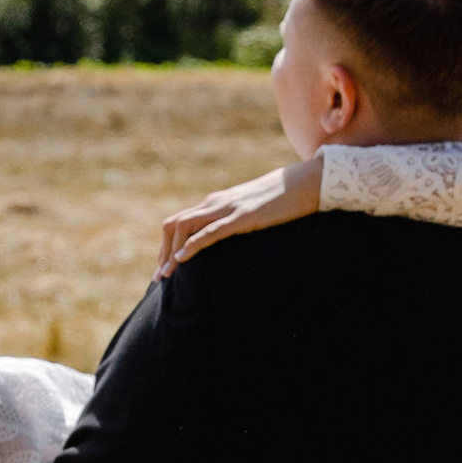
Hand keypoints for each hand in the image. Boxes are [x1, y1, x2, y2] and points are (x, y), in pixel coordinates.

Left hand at [156, 156, 322, 274]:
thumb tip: (224, 240)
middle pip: (174, 225)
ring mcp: (226, 209)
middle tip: (160, 277)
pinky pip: (210, 232)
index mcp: (214, 203)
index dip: (166, 246)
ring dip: (172, 252)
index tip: (164, 268)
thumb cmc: (279, 202)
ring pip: (185, 227)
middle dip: (163, 252)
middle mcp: (214, 203)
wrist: (301, 184)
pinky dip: (192, 246)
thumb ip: (233, 222)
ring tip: (167, 274)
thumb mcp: (249, 212)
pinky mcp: (240, 217)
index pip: (178, 222)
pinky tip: (182, 259)